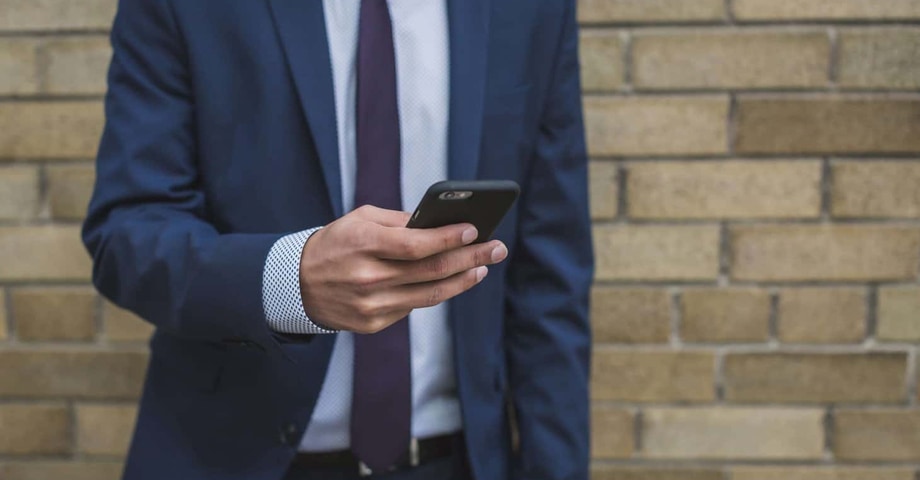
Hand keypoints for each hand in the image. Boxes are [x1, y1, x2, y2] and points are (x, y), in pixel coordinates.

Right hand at [299, 205, 507, 332]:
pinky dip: (435, 292)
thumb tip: (441, 224)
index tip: (475, 230)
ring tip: (483, 267)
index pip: (417, 245)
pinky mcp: (373, 323)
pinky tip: (452, 281)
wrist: (296, 285)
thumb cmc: (334, 244)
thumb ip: (399, 222)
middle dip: (471, 258)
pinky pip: (413, 306)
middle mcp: (368, 278)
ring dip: (463, 280)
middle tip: (497, 248)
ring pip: (430, 295)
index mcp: (363, 245)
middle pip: (432, 270)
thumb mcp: (359, 220)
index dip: (449, 238)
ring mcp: (371, 305)